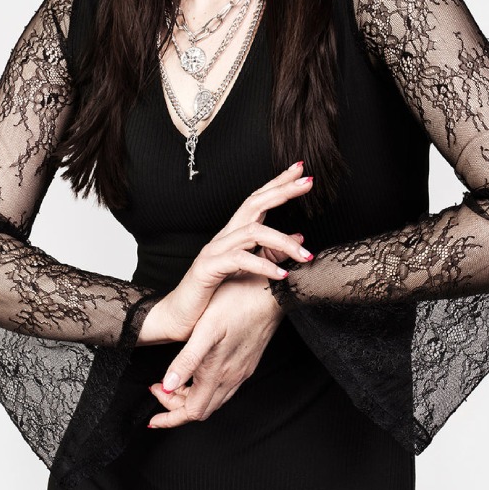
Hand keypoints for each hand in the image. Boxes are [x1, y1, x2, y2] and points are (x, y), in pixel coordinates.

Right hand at [137, 162, 313, 344]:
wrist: (179, 318)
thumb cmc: (213, 297)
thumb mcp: (249, 273)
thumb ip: (271, 253)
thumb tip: (300, 237)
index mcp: (234, 235)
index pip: (258, 201)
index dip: (278, 184)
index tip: (301, 171)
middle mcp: (223, 237)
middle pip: (254, 204)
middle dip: (282, 190)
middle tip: (308, 182)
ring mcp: (214, 250)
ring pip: (253, 232)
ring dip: (284, 242)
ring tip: (306, 256)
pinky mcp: (207, 268)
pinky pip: (239, 260)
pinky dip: (264, 265)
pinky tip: (282, 275)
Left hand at [147, 273, 285, 427]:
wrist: (272, 294)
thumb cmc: (238, 303)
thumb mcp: (205, 329)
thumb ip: (187, 361)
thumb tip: (167, 385)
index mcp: (218, 373)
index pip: (191, 412)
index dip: (170, 418)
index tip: (153, 417)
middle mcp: (232, 378)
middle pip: (201, 410)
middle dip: (175, 407)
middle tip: (158, 388)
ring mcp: (241, 371)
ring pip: (212, 400)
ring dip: (189, 398)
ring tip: (172, 382)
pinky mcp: (247, 363)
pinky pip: (224, 388)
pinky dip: (204, 388)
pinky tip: (197, 371)